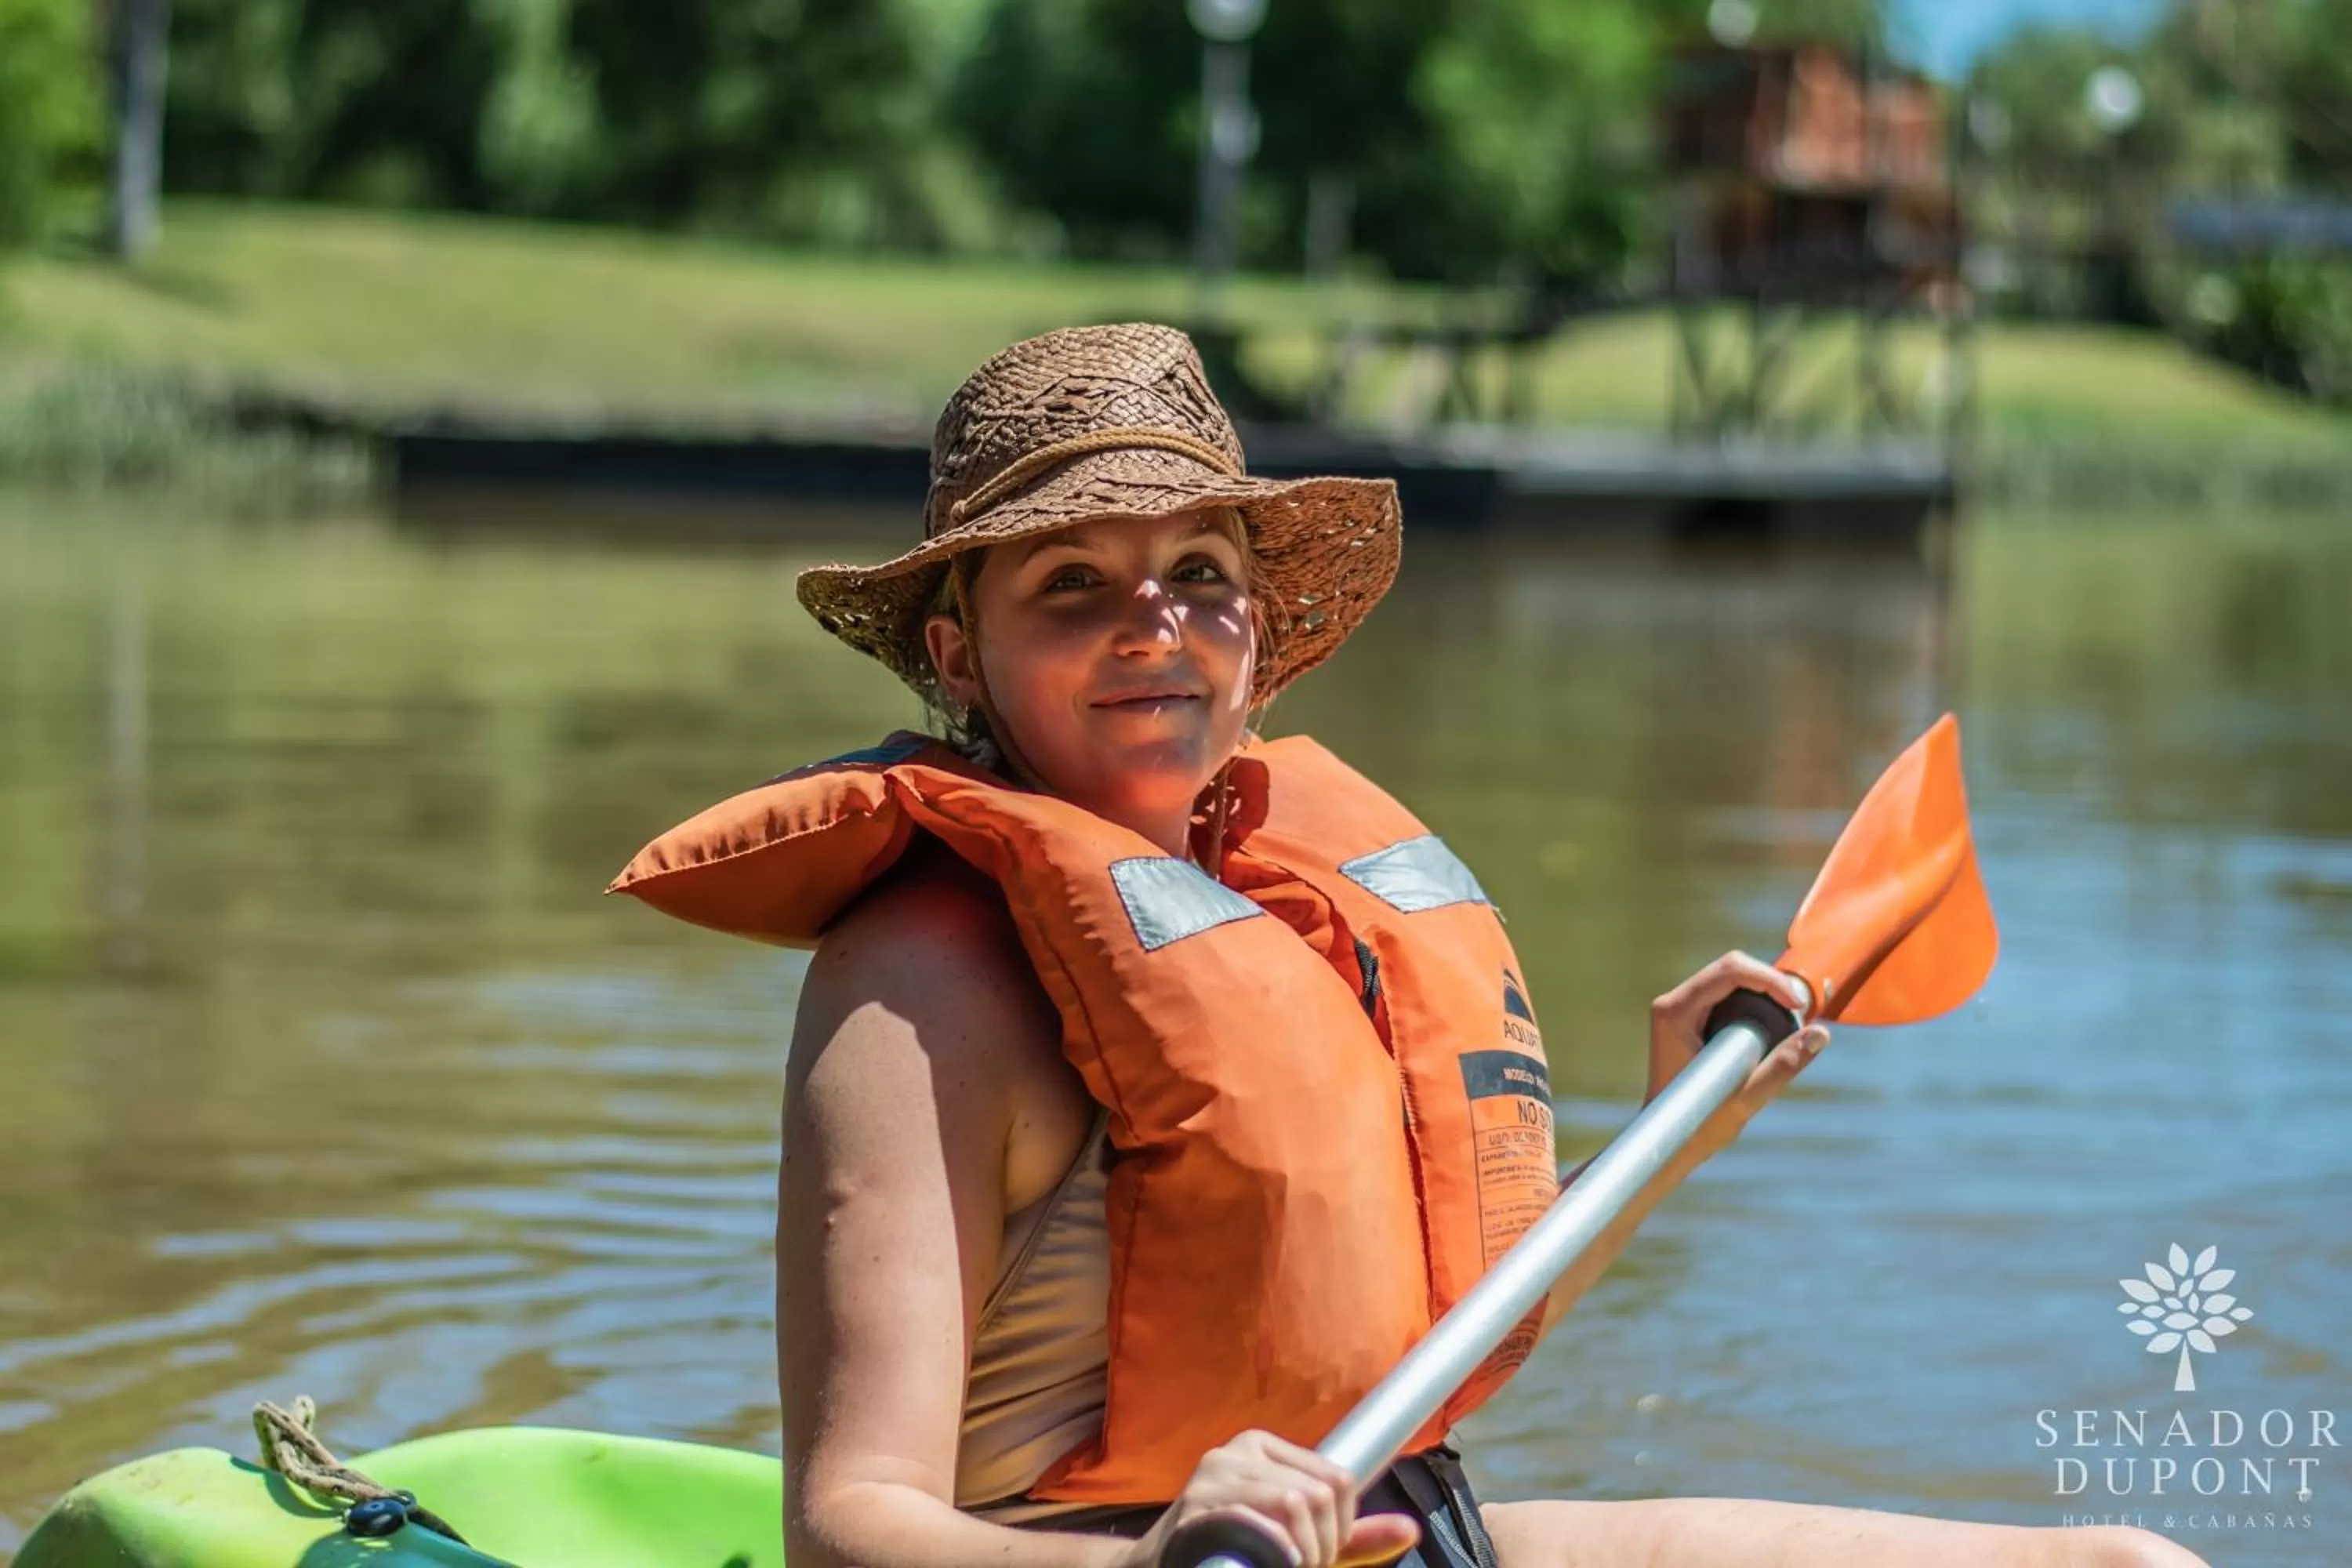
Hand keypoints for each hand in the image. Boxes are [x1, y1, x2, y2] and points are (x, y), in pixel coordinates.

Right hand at [1121, 1430, 1419, 1567]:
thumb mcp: (1299, 1543)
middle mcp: (1239, 1448)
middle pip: (1318, 1493)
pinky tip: (1272, 1561)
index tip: (1318, 1555)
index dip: (1340, 1529)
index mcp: (1265, 1447)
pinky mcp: (1196, 1504)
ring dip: (1301, 1553)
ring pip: (1295, 1503)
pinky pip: (1257, 1520)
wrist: (1162, 1567)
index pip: (1338, 1479)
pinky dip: (1275, 1548)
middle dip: (1321, 1545)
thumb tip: (1410, 1531)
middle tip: (1299, 1565)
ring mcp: (1214, 1473)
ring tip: (1283, 1564)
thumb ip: (1351, 1538)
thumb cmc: (1238, 1555)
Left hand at [1646, 950, 1828, 1165]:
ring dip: (1764, 992)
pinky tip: (1772, 1025)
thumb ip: (1783, 1066)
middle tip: (1800, 1012)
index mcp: (1675, 1013)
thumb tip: (1821, 1033)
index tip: (1798, 1005)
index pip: (1730, 971)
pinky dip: (1754, 1003)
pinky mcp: (1689, 1019)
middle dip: (1771, 983)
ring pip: (1730, 979)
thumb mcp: (1746, 1098)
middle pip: (1731, 968)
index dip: (1770, 979)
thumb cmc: (1698, 1126)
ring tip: (1790, 1019)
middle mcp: (1673, 1003)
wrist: (1666, 1142)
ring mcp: (1679, 1009)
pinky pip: (1727, 995)